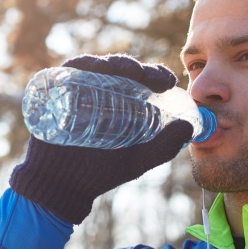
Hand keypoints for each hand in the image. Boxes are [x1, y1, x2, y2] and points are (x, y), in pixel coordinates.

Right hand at [9, 54, 193, 223]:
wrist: (62, 185)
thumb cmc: (99, 172)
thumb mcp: (137, 160)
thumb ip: (164, 147)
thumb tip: (190, 128)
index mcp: (124, 103)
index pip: (144, 81)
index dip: (157, 75)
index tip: (167, 81)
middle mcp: (103, 92)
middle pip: (123, 70)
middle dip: (138, 67)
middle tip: (150, 77)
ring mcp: (80, 90)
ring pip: (99, 66)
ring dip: (113, 63)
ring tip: (126, 70)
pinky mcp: (57, 92)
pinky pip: (70, 71)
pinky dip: (82, 65)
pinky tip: (94, 69)